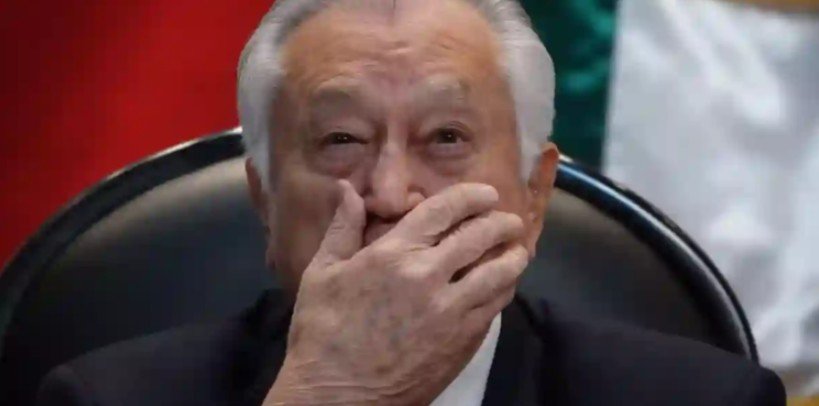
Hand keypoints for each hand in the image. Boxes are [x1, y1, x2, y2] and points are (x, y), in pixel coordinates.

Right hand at [264, 181, 527, 404]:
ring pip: (499, 272)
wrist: (340, 397)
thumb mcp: (322, 274)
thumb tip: (349, 190)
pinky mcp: (464, 341)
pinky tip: (504, 284)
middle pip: (480, 236)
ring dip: (513, 255)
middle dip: (501, 222)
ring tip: (518, 249)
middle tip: (510, 219)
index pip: (445, 210)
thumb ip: (342, 228)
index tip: (486, 194)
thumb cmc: (323, 333)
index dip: (472, 196)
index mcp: (393, 253)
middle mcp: (428, 276)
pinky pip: (496, 305)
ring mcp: (451, 311)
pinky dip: (505, 288)